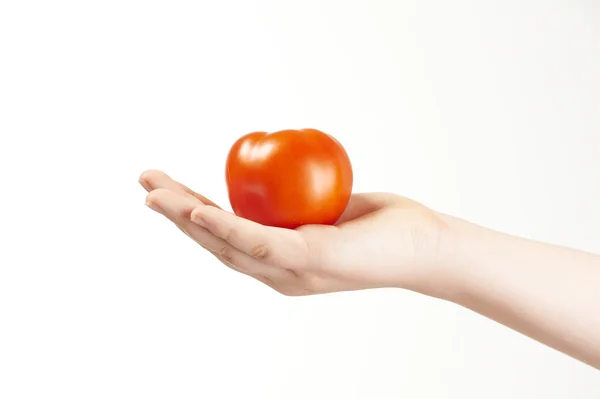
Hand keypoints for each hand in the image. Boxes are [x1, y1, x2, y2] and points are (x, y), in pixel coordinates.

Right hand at [139, 170, 452, 295]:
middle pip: (215, 241)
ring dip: (186, 217)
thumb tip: (285, 176)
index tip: (166, 189)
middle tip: (144, 184)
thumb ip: (301, 203)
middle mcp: (279, 272)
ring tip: (155, 193)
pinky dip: (225, 226)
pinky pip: (258, 242)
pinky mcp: (307, 262)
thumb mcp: (332, 210)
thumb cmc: (383, 227)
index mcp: (280, 260)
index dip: (190, 215)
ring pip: (226, 243)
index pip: (226, 236)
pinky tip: (197, 208)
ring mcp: (291, 271)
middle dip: (175, 213)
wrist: (426, 247)